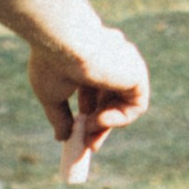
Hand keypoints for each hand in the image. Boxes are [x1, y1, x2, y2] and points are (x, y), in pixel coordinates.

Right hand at [28, 24, 148, 185]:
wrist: (62, 41)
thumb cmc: (51, 62)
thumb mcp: (51, 95)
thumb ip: (60, 116)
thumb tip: (62, 138)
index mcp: (90, 60)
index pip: (97, 92)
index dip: (90, 116)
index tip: (79, 137)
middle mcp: (111, 60)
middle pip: (112, 100)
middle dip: (100, 126)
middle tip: (88, 147)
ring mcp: (126, 66)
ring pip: (123, 105)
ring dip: (104, 124)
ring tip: (86, 127)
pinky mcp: (137, 73)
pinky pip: (136, 107)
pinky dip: (119, 119)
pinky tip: (99, 118)